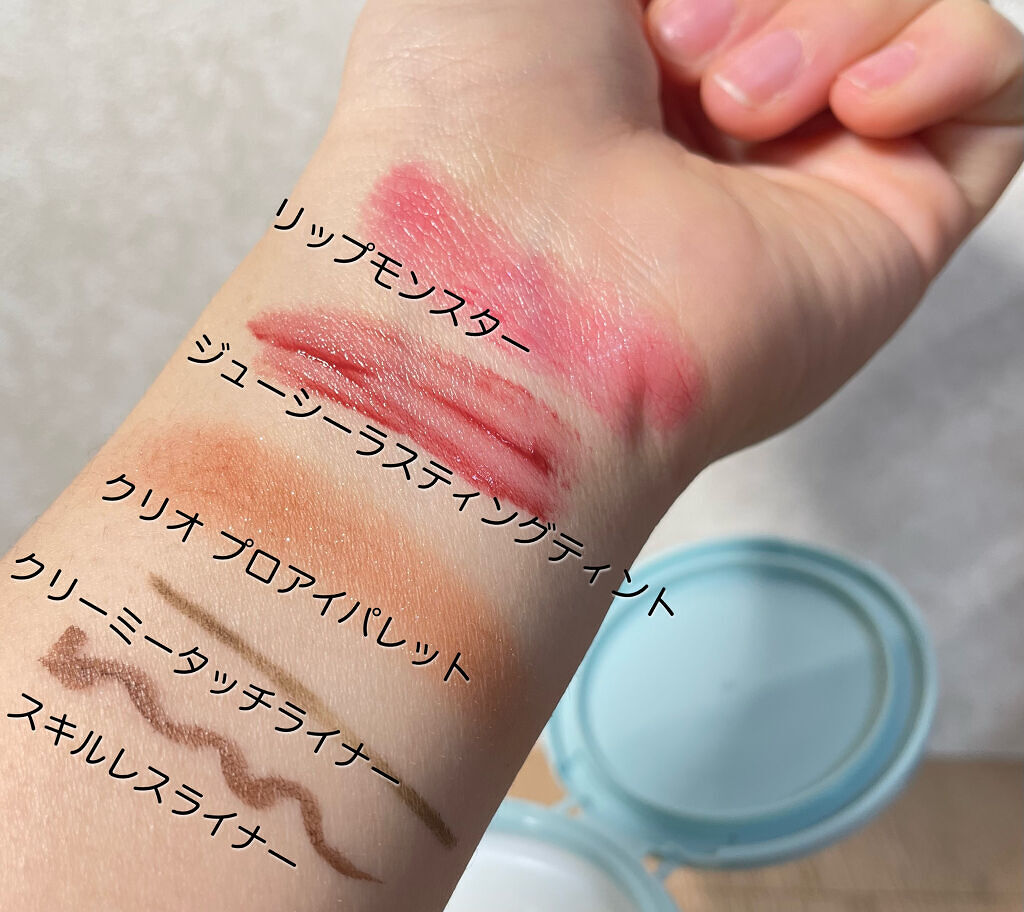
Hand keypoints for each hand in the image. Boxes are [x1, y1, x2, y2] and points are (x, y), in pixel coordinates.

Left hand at [323, 0, 1021, 508]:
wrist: (500, 283)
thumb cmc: (468, 121)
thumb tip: (698, 8)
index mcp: (635, 56)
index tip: (643, 11)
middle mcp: (729, 116)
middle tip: (672, 53)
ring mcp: (816, 170)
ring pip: (911, 11)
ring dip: (835, 13)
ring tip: (733, 105)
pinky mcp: (896, 222)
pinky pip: (998, 82)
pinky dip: (946, 52)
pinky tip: (853, 110)